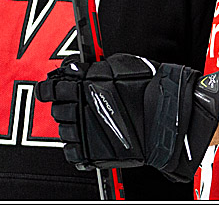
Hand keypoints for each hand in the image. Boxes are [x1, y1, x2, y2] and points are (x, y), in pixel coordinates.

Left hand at [36, 54, 218, 182]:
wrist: (169, 117)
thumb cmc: (150, 87)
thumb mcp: (120, 65)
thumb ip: (93, 68)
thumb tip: (75, 68)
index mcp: (85, 85)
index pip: (52, 87)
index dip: (49, 87)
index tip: (50, 87)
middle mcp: (82, 108)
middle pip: (57, 108)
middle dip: (63, 104)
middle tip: (76, 102)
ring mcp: (87, 133)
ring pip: (63, 130)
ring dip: (71, 124)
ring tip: (87, 120)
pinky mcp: (95, 153)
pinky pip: (73, 152)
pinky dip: (77, 146)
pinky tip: (86, 138)